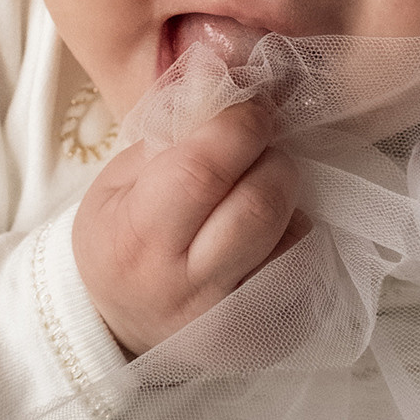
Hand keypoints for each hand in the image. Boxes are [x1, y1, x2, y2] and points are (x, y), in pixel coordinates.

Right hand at [73, 101, 305, 355]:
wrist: (118, 323)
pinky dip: (293, 238)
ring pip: (292, 239)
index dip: (238, 126)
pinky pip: (302, 272)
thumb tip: (221, 84)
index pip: (204, 169)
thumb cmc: (117, 239)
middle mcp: (186, 283)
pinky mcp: (263, 334)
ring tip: (259, 190)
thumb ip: (168, 137)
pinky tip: (267, 232)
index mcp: (139, 236)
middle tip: (259, 149)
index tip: (249, 108)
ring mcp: (228, 316)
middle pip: (260, 205)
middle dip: (272, 160)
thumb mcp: (117, 182)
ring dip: (286, 200)